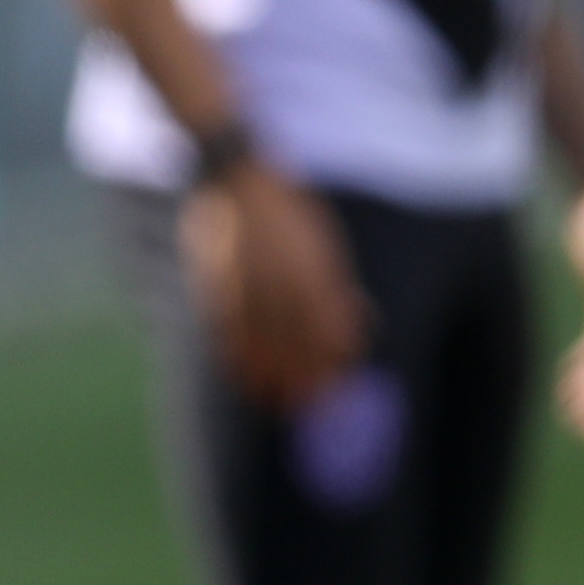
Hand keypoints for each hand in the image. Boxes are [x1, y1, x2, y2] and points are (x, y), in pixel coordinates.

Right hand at [180, 159, 364, 411]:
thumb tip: (360, 324)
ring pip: (266, 342)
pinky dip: (237, 353)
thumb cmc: (289, 210)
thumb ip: (337, 286)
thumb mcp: (324, 244)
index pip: (333, 332)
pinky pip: (231, 328)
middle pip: (301, 344)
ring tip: (274, 401)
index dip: (335, 366)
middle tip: (308, 407)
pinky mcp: (222, 282)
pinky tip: (240, 373)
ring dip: (271, 376)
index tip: (335, 390)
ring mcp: (253, 283)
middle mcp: (288, 281)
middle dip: (306, 379)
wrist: (239, 177)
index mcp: (318, 271)